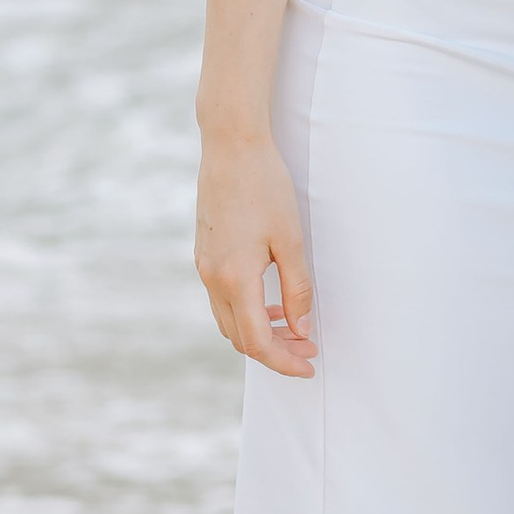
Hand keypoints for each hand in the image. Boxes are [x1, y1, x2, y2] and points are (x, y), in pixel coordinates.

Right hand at [196, 131, 316, 374]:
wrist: (231, 147)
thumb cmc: (265, 187)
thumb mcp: (291, 240)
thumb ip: (297, 289)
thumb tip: (301, 328)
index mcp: (234, 278)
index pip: (257, 341)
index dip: (284, 361)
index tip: (309, 366)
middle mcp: (212, 278)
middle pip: (240, 338)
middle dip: (275, 351)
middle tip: (309, 348)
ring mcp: (204, 267)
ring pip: (229, 321)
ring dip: (259, 332)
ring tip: (294, 328)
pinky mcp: (204, 254)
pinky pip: (222, 299)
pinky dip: (246, 311)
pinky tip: (272, 303)